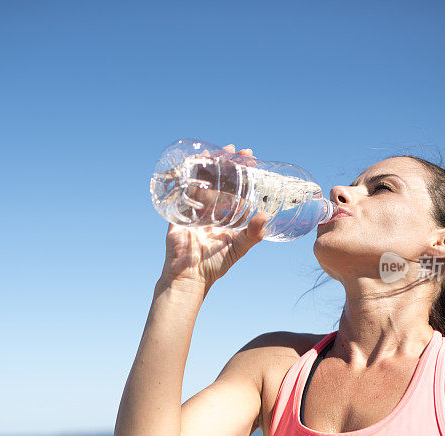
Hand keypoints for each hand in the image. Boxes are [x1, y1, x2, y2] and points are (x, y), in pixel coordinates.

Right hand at [160, 144, 269, 294]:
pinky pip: (180, 190)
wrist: (190, 277)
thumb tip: (267, 216)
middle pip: (217, 178)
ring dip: (206, 164)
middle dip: (225, 162)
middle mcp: (209, 208)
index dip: (240, 171)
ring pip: (200, 180)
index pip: (234, 185)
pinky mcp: (178, 212)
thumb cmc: (214, 265)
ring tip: (215, 151)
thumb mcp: (239, 247)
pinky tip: (190, 163)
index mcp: (224, 213)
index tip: (249, 158)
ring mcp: (193, 208)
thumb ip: (254, 234)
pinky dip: (183, 176)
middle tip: (236, 151)